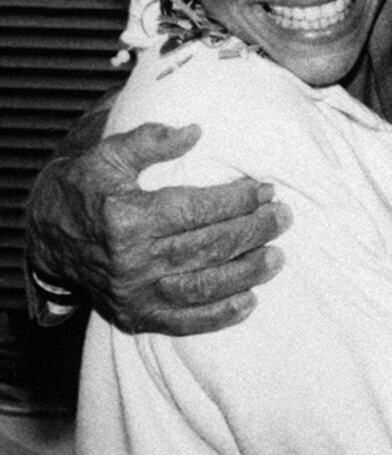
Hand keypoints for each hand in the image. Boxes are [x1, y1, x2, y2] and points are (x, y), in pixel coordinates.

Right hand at [25, 122, 289, 334]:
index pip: (195, 209)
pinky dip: (219, 317)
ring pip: (202, 286)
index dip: (236, 199)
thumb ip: (151, 141)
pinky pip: (183, 322)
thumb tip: (195, 132)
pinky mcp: (135, 316)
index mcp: (128, 217)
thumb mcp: (108, 155)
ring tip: (277, 257)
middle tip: (283, 217)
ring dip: (246, 273)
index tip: (266, 189)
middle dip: (252, 231)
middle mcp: (132, 260)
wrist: (45, 236)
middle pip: (206, 247)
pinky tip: (249, 301)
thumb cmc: (83, 188)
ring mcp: (134, 293)